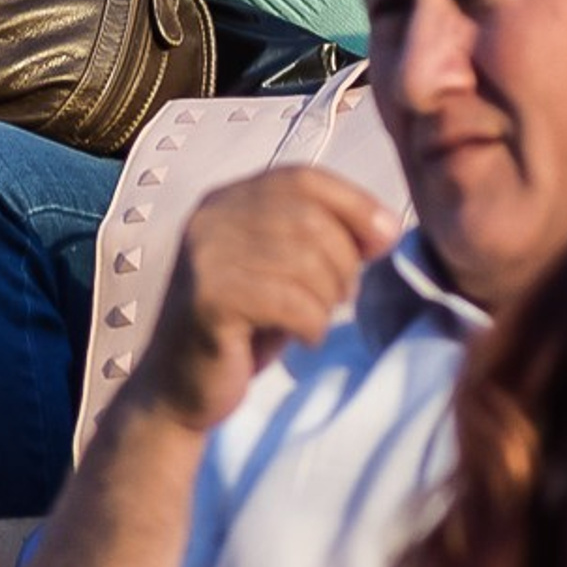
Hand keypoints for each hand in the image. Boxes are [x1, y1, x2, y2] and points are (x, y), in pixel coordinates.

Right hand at [131, 170, 397, 433]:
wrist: (179, 388)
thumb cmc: (244, 327)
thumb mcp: (284, 271)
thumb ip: (323, 238)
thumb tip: (387, 227)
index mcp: (228, 199)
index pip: (303, 177)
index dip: (354, 202)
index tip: (385, 237)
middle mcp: (212, 217)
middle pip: (310, 218)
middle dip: (344, 262)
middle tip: (339, 298)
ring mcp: (206, 256)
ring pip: (305, 261)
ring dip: (328, 298)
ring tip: (316, 319)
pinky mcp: (210, 300)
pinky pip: (290, 302)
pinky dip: (312, 324)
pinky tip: (303, 338)